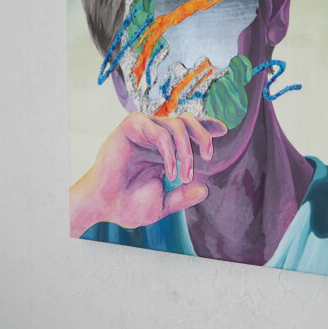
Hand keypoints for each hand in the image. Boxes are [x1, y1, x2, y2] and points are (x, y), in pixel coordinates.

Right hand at [69, 111, 226, 235]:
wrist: (103, 207)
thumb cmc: (128, 206)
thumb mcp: (162, 204)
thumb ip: (182, 197)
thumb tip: (205, 189)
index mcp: (164, 150)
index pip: (188, 130)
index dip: (206, 125)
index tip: (224, 130)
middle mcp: (155, 137)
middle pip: (187, 121)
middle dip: (203, 135)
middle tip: (208, 156)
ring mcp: (143, 131)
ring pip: (176, 124)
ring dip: (186, 150)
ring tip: (184, 175)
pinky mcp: (130, 128)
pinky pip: (158, 130)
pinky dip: (169, 151)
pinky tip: (170, 171)